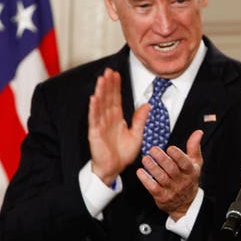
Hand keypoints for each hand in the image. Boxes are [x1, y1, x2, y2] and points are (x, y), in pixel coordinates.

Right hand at [88, 68, 149, 185]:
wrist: (114, 170)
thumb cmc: (123, 154)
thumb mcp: (137, 135)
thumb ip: (140, 120)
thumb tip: (147, 104)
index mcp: (117, 118)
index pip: (116, 98)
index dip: (116, 86)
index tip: (116, 73)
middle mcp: (107, 119)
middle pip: (107, 98)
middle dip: (108, 84)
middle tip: (108, 70)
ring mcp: (100, 125)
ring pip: (100, 105)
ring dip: (100, 92)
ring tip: (101, 79)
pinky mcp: (94, 133)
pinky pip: (94, 119)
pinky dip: (93, 109)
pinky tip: (94, 98)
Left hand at [136, 129, 203, 219]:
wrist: (186, 204)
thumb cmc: (189, 178)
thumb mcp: (195, 163)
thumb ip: (194, 147)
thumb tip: (198, 132)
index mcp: (190, 171)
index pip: (185, 163)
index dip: (178, 156)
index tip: (170, 148)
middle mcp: (182, 181)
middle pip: (171, 169)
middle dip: (162, 159)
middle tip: (153, 149)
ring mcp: (172, 190)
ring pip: (161, 178)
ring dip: (152, 167)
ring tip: (145, 159)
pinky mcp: (162, 196)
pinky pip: (153, 188)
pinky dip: (146, 180)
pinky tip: (140, 172)